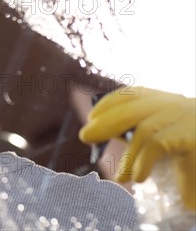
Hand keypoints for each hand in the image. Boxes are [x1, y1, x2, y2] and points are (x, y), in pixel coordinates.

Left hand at [79, 86, 195, 209]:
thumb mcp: (167, 139)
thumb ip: (139, 134)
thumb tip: (101, 132)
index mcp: (172, 103)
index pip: (137, 93)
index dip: (112, 101)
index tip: (93, 114)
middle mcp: (180, 105)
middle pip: (135, 107)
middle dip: (107, 121)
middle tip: (86, 135)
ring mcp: (188, 118)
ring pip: (145, 129)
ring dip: (128, 155)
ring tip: (121, 176)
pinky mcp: (193, 136)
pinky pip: (157, 144)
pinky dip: (142, 162)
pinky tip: (138, 177)